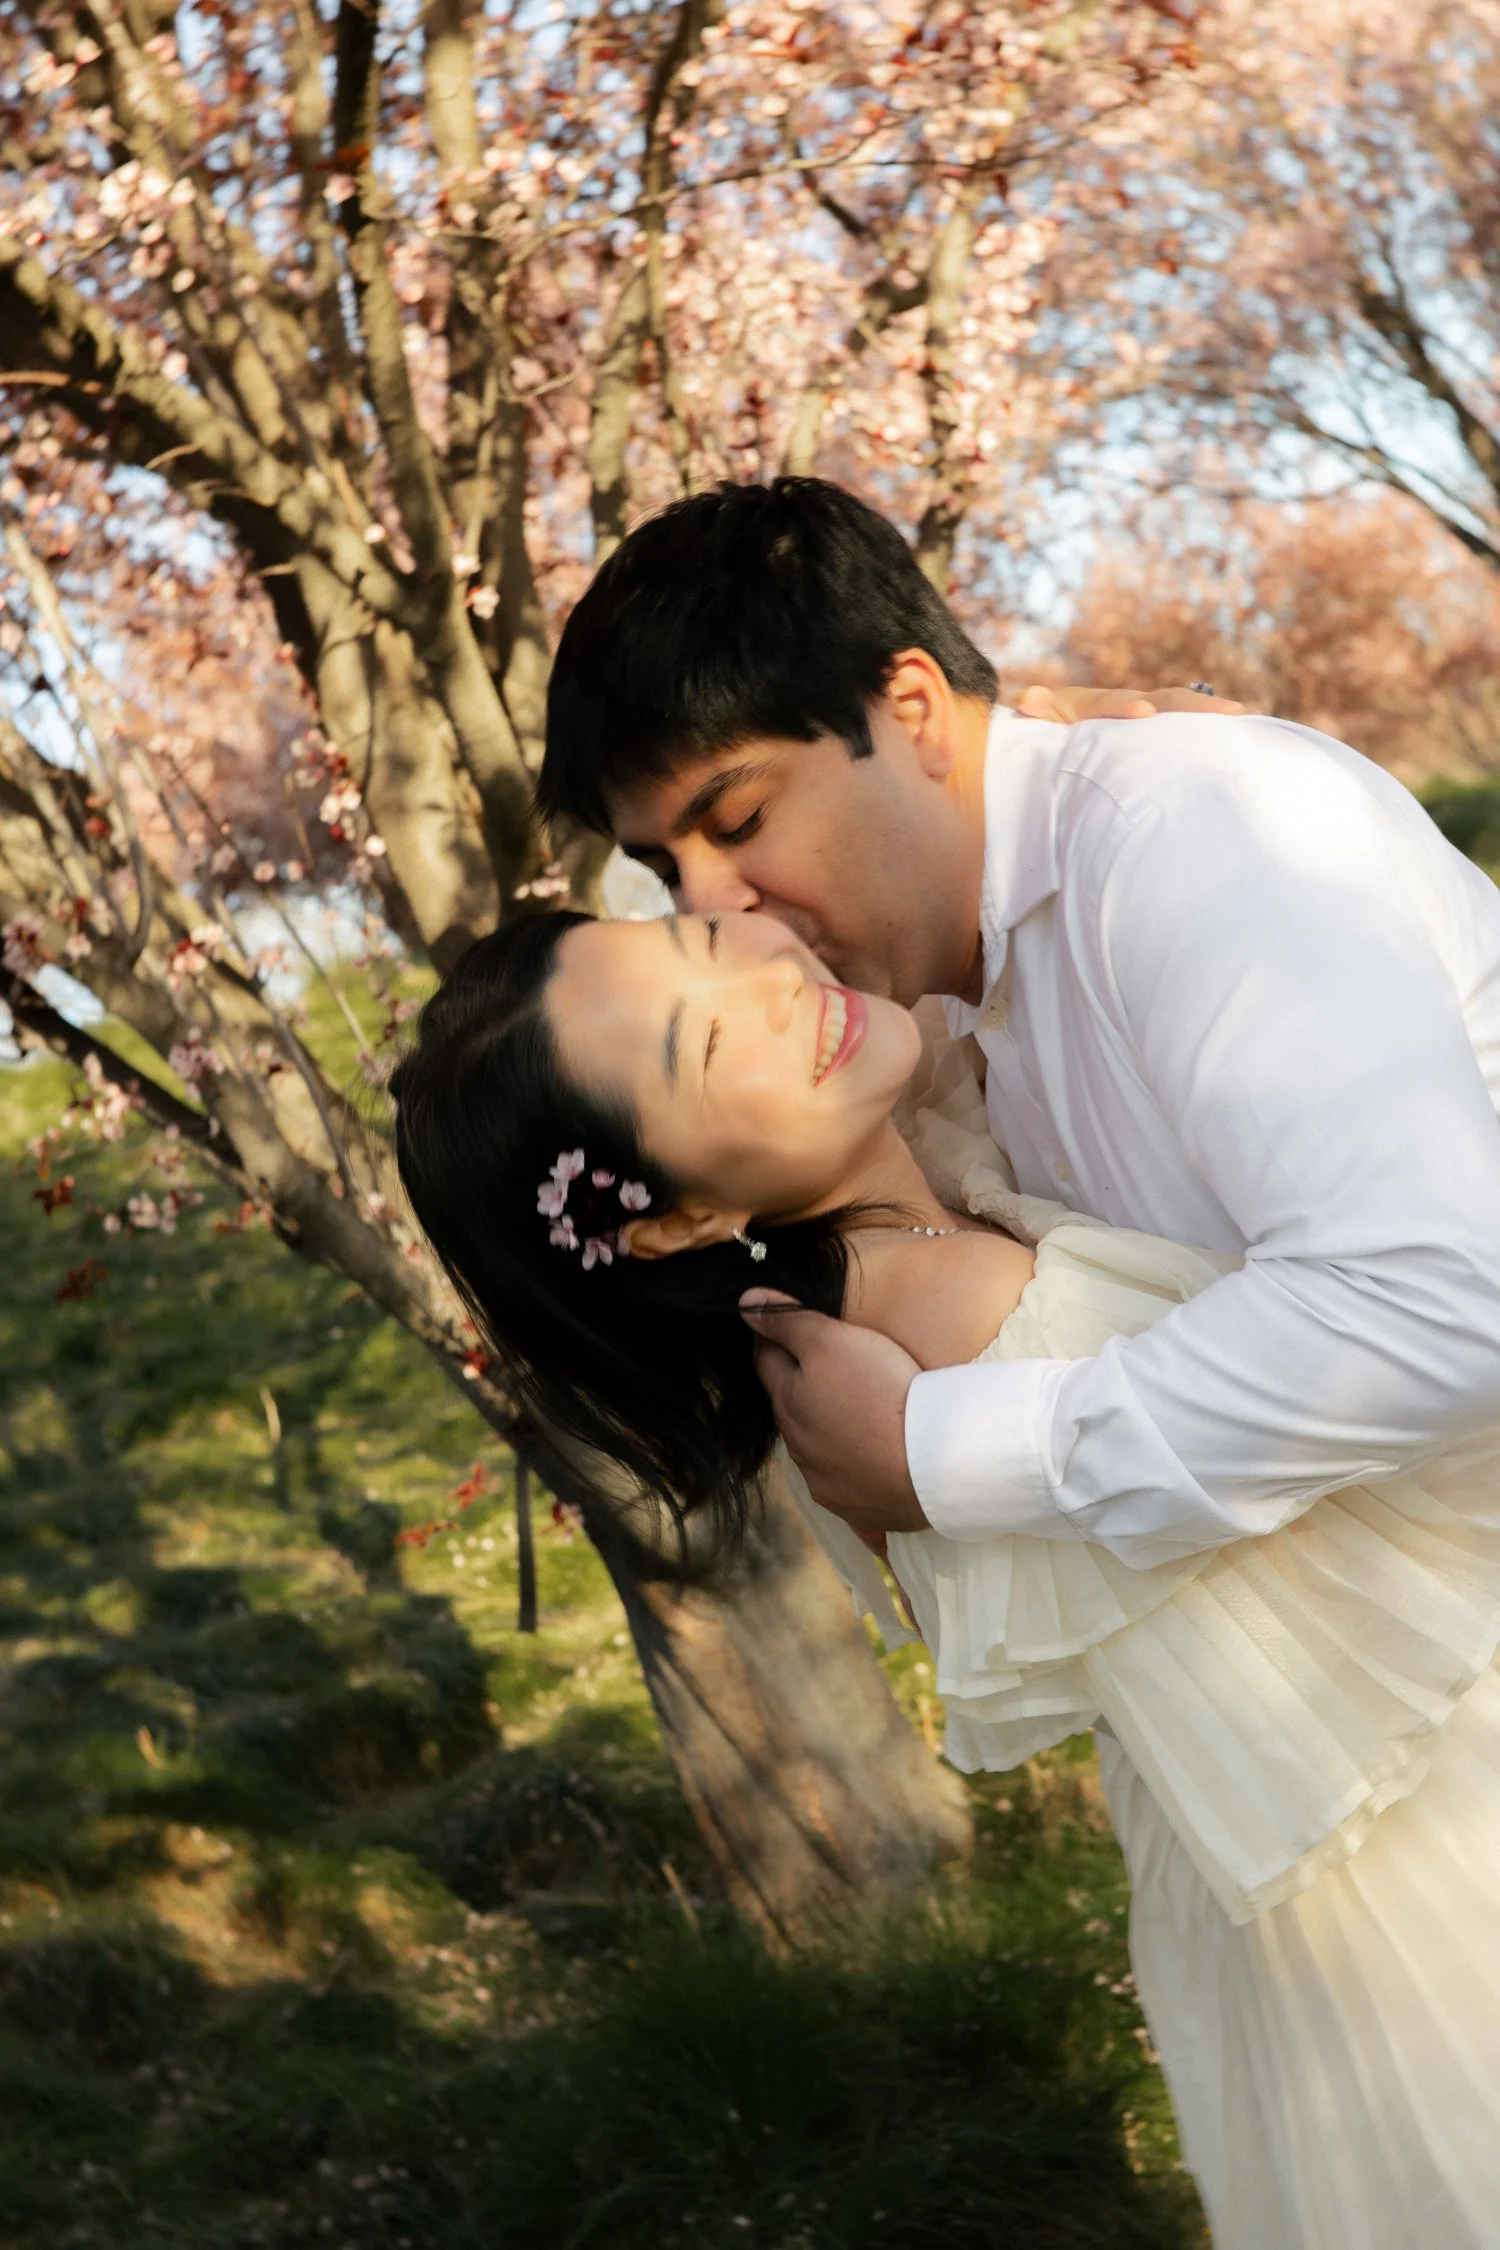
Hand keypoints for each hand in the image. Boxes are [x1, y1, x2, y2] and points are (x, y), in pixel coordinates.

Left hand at [741, 1291, 930, 1537]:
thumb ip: (788, 1322)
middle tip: (822, 1370)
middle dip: (798, 1390)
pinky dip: (855, 1476)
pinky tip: (871, 1472)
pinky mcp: (858, 1510)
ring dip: (825, 1434)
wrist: (931, 1465)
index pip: (767, 1362)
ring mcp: (827, 1483)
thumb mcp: (831, 1341)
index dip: (771, 1339)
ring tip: (852, 1420)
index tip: (777, 1327)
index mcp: (789, 1403)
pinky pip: (850, 1490)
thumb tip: (743, 1303)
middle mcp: (799, 1447)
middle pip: (791, 1409)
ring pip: (817, 1451)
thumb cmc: (880, 1393)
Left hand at [1015, 683, 1245, 722]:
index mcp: (1096, 702)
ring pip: (1181, 710)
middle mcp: (1128, 703)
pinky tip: (1244, 737)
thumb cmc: (1044, 726)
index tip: (1143, 712)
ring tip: (1245, 718)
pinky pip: (1184, 729)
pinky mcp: (1156, 732)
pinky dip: (1211, 730)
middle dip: (1196, 706)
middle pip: (1166, 700)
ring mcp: (1146, 716)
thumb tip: (1029, 699)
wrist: (1052, 723)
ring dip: (1212, 713)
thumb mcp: (1035, 716)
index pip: (1114, 702)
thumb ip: (1034, 707)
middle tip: (1230, 712)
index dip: (1125, 706)